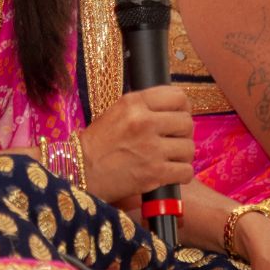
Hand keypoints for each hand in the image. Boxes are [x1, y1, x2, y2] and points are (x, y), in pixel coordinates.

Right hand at [76, 86, 192, 203]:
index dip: (183, 107)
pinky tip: (172, 174)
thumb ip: (144, 107)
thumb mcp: (117, 112)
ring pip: (188, 147)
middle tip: (174, 140)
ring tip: (172, 158)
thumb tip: (175, 108)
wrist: (80, 171)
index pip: (177, 96)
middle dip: (183, 133)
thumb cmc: (97, 143)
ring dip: (183, 155)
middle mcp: (144, 122)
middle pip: (186, 122)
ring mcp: (151, 148)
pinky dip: (182, 174)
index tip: (179, 116)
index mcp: (134, 103)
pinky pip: (185, 171)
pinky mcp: (154, 173)